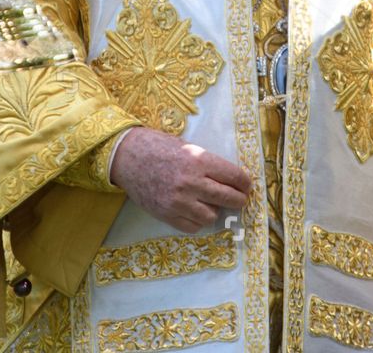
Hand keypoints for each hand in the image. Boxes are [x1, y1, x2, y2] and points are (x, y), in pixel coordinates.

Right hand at [108, 127, 251, 232]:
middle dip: (239, 200)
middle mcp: (191, 182)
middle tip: (239, 199)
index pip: (235, 177)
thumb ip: (207, 163)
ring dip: (214, 210)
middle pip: (229, 198)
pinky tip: (193, 210)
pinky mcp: (167, 214)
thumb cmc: (157, 146)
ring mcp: (179, 201)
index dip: (245, 183)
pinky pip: (193, 226)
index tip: (246, 186)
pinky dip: (197, 220)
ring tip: (208, 202)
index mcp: (199, 160)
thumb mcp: (187, 146)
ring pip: (212, 216)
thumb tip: (230, 179)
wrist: (127, 156)